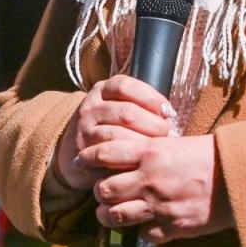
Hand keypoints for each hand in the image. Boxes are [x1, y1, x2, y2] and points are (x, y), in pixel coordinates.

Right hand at [53, 74, 172, 190]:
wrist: (76, 147)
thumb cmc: (110, 125)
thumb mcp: (118, 106)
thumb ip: (140, 105)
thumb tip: (169, 114)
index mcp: (102, 90)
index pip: (125, 86)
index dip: (150, 97)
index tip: (168, 111)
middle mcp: (91, 107)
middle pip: (126, 112)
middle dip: (152, 124)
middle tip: (167, 134)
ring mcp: (85, 129)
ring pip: (118, 135)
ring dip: (143, 143)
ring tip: (156, 148)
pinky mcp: (85, 151)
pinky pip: (110, 155)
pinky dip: (129, 158)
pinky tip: (140, 160)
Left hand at [91, 133, 232, 243]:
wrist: (240, 177)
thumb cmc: (209, 157)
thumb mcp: (175, 143)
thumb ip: (148, 151)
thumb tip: (126, 155)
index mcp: (149, 153)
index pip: (105, 153)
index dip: (87, 158)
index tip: (80, 161)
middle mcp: (149, 179)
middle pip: (104, 190)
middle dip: (98, 193)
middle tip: (100, 192)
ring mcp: (160, 205)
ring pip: (117, 216)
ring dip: (109, 216)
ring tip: (109, 214)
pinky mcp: (173, 226)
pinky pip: (146, 234)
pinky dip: (144, 232)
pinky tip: (147, 226)